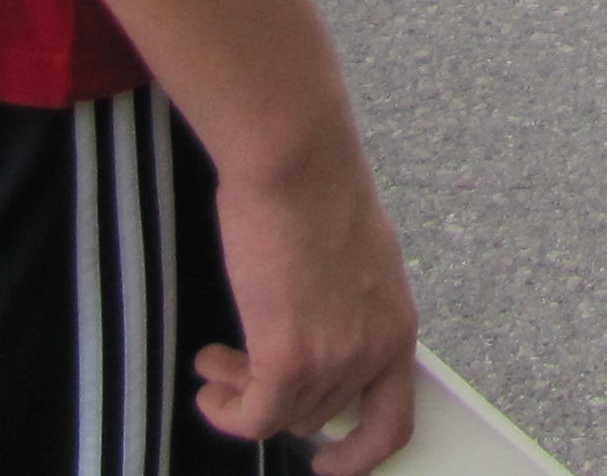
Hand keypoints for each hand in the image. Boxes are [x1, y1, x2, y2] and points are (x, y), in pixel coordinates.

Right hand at [187, 152, 420, 468]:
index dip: (362, 454)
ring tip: (216, 366)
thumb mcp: (356, 258)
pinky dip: (226, 411)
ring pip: (282, 414)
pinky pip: (253, 418)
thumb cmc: (317, 187)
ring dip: (242, 395)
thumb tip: (321, 329)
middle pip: (321, 413)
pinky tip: (210, 384)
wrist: (296, 161)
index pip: (393, 420)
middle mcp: (372, 350)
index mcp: (396, 323)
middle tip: (240, 372)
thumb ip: (349, 306)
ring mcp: (332, 359)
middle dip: (277, 398)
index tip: (332, 462)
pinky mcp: (287, 359)